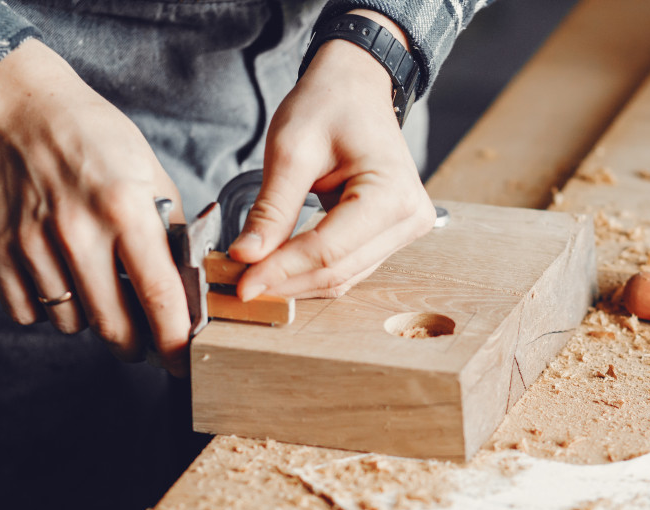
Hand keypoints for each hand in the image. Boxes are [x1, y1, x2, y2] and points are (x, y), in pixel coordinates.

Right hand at [0, 40, 190, 375]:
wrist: (26, 111)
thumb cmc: (97, 141)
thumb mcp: (152, 176)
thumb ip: (173, 233)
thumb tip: (190, 289)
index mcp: (124, 209)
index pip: (158, 295)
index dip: (174, 339)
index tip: (183, 361)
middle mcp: (77, 229)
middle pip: (112, 325)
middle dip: (133, 345)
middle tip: (140, 339)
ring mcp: (33, 241)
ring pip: (69, 322)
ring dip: (87, 319)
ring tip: (93, 286)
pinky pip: (27, 312)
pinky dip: (45, 307)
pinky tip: (57, 279)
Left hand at [228, 11, 435, 301]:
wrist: (357, 86)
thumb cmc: (329, 104)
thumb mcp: (290, 149)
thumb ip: (271, 209)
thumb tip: (247, 257)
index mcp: (391, 194)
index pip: (327, 250)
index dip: (281, 270)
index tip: (241, 283)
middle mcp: (409, 218)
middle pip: (337, 271)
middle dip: (286, 280)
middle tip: (240, 282)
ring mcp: (407, 229)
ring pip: (343, 276)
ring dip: (297, 281)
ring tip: (255, 273)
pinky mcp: (394, 235)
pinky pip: (350, 266)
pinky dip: (312, 270)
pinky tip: (281, 265)